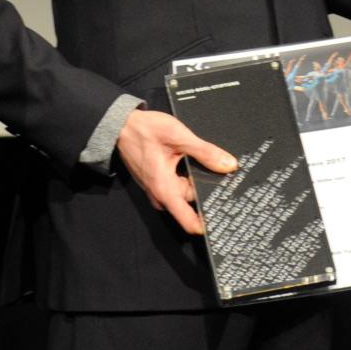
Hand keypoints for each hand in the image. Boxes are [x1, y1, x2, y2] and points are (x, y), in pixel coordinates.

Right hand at [115, 109, 236, 235]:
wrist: (122, 125)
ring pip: (186, 191)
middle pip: (191, 202)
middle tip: (223, 177)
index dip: (207, 224)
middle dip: (206, 192)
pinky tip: (195, 162)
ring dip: (197, 181)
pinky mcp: (158, 181)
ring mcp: (158, 189)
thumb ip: (205, 152)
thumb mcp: (179, 136)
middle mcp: (160, 195)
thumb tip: (228, 165)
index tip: (223, 221)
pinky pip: (178, 185)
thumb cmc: (145, 131)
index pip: (188, 221)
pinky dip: (188, 176)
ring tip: (210, 165)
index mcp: (164, 190)